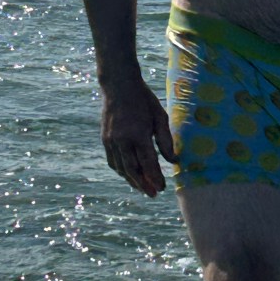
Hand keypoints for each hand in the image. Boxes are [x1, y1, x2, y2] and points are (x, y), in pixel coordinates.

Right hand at [100, 75, 176, 196]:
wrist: (119, 86)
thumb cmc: (144, 100)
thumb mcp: (160, 117)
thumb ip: (166, 140)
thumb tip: (174, 160)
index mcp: (138, 134)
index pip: (148, 163)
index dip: (155, 178)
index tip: (162, 188)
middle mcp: (122, 140)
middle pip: (132, 170)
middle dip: (143, 184)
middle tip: (153, 194)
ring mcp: (111, 141)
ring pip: (120, 168)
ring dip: (131, 180)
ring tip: (142, 187)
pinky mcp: (105, 139)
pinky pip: (113, 161)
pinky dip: (121, 170)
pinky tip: (129, 173)